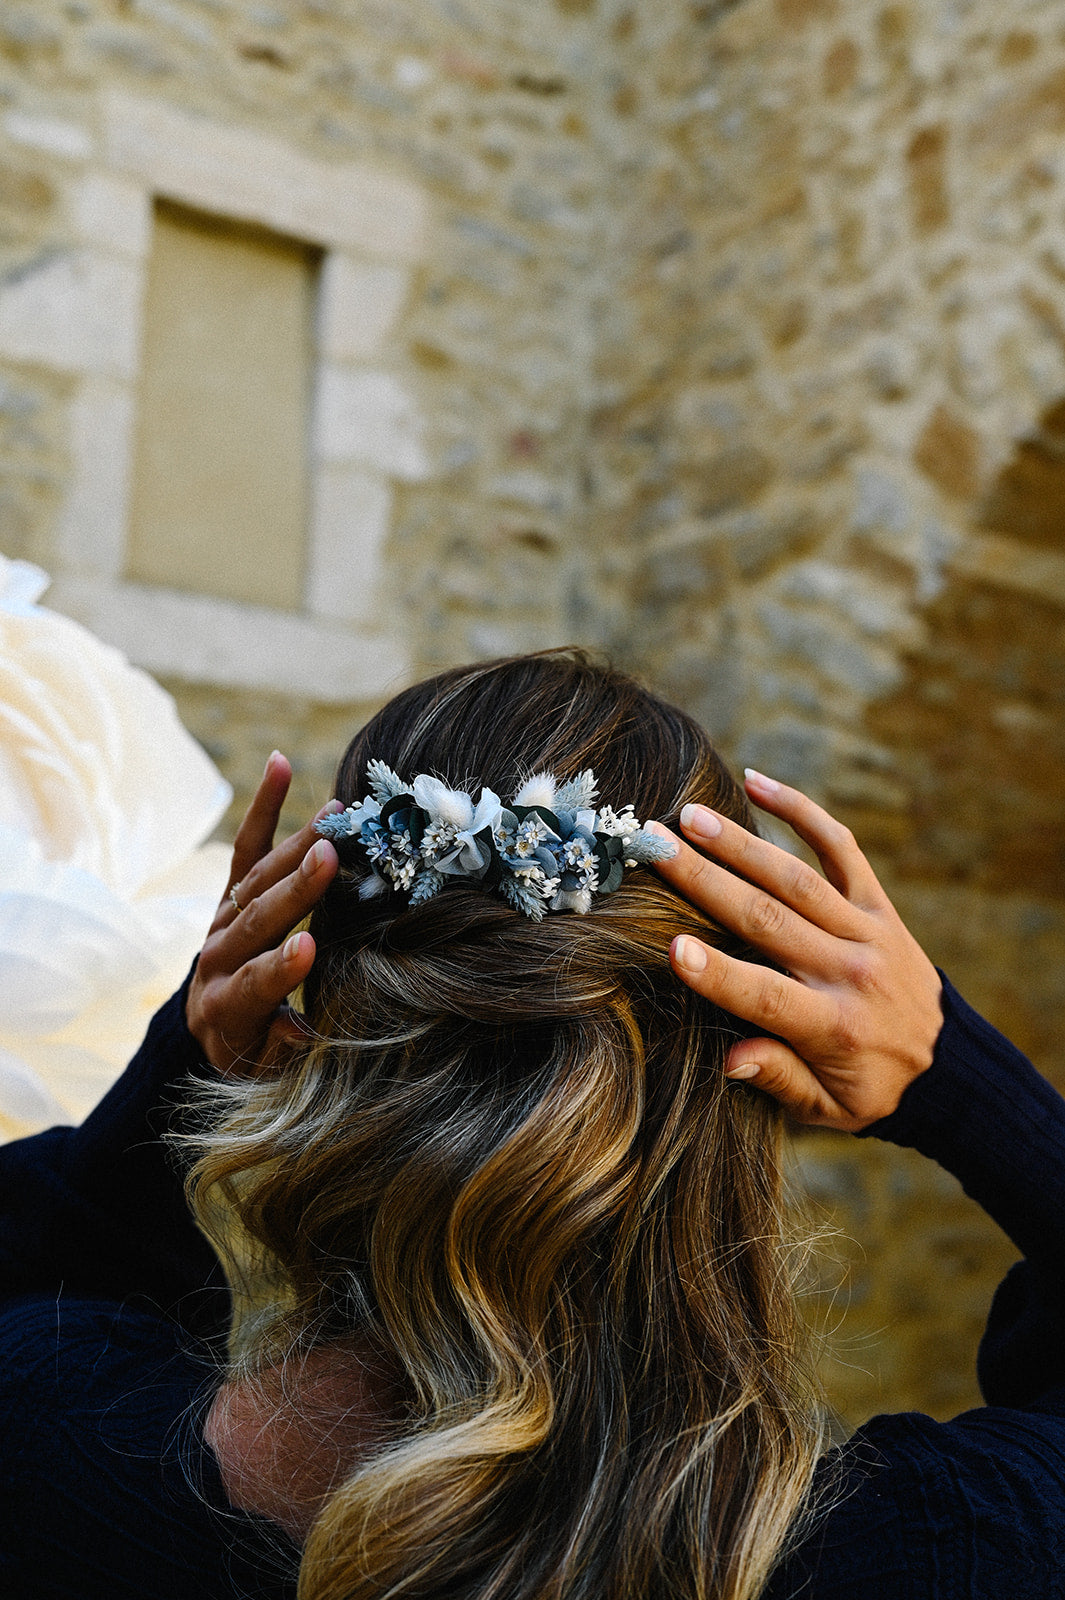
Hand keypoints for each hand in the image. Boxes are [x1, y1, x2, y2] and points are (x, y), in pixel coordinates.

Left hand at [186, 752, 338, 1075]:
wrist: (209, 1030)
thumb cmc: (252, 1055)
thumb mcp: (266, 1072)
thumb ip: (281, 1049)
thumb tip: (301, 1032)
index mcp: (227, 1006)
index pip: (254, 983)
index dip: (280, 968)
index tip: (310, 948)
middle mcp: (217, 957)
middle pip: (257, 920)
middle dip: (295, 890)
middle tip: (330, 858)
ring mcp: (221, 918)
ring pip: (257, 877)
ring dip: (296, 845)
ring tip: (336, 815)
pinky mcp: (229, 892)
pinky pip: (246, 845)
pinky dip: (264, 805)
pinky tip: (281, 763)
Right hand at [651, 770, 942, 1129]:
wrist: (950, 1067)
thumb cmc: (871, 1091)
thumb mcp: (827, 1108)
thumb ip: (778, 1079)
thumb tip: (729, 1060)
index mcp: (833, 1027)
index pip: (767, 997)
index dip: (719, 975)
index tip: (672, 949)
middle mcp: (850, 971)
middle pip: (770, 920)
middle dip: (707, 882)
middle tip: (656, 848)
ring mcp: (867, 931)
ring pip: (797, 879)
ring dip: (740, 843)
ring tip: (690, 816)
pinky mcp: (879, 905)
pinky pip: (841, 848)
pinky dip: (801, 812)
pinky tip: (757, 781)